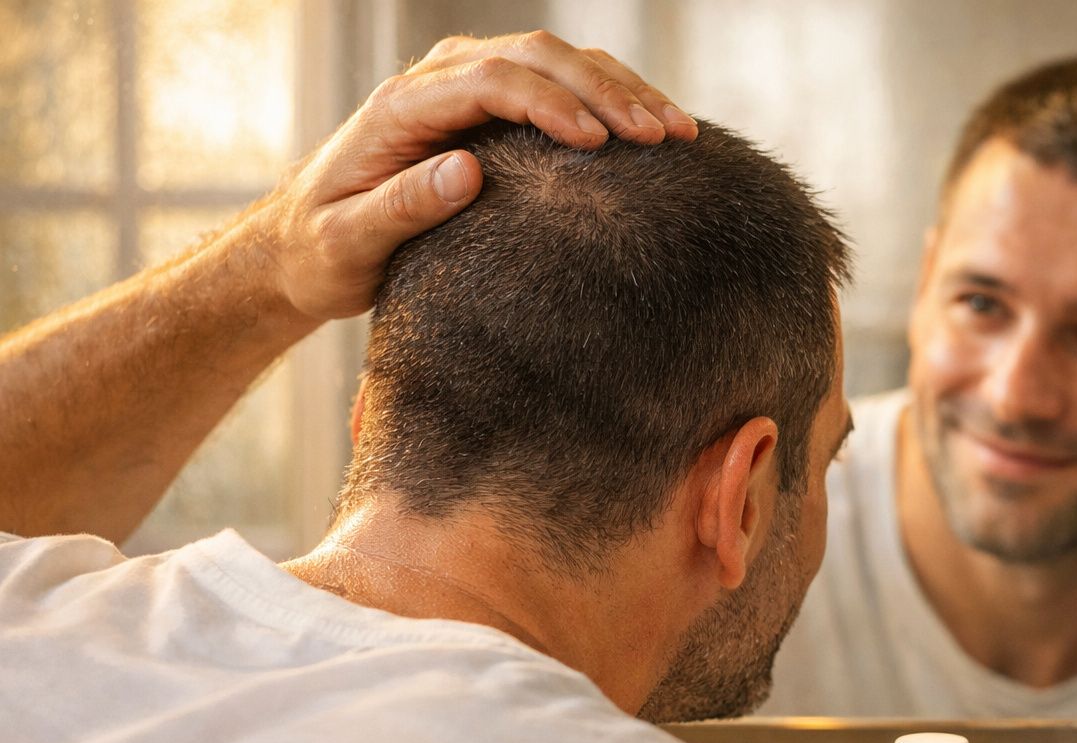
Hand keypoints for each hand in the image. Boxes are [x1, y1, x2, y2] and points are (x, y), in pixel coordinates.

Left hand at [247, 30, 696, 320]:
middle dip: (604, 90)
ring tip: (676, 130)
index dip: (550, 104)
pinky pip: (554, 85)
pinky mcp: (483, 108)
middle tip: (660, 133)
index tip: (599, 142)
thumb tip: (467, 172)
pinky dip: (606, 100)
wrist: (300, 247)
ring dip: (618, 90)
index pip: (489, 81)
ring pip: (553, 61)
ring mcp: (461, 88)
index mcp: (400, 108)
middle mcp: (433, 83)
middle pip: (533, 56)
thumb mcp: (347, 242)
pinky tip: (650, 128)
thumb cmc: (322, 253)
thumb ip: (401, 206)